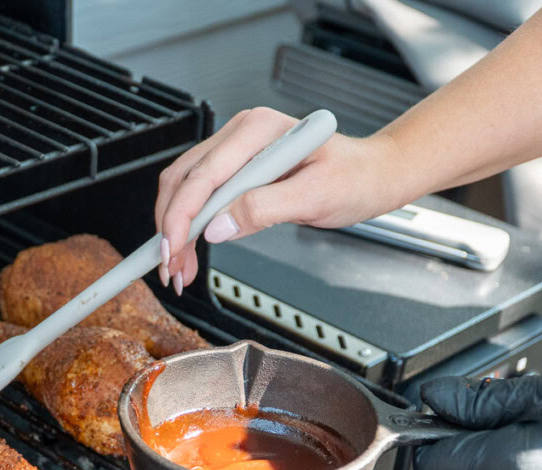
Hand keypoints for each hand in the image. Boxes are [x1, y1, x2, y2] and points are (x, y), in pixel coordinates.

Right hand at [154, 107, 404, 290]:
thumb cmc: (354, 177)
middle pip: (183, 180)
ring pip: (184, 190)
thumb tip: (217, 227)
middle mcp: (241, 134)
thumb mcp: (315, 196)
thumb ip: (263, 208)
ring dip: (176, 230)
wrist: (371, 174)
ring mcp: (235, 151)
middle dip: (171, 227)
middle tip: (171, 267)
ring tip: (179, 267)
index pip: (203, 175)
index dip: (181, 216)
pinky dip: (190, 227)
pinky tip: (190, 251)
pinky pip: (200, 196)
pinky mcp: (235, 170)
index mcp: (259, 130)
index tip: (173, 248)